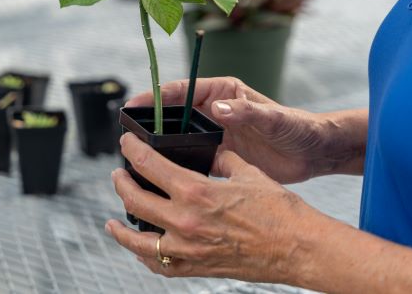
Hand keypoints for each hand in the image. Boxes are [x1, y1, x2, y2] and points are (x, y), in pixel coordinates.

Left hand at [107, 133, 317, 282]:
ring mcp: (188, 249)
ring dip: (121, 229)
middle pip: (135, 200)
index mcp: (196, 192)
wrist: (298, 247)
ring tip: (113, 221)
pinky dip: (145, 257)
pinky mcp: (198, 267)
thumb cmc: (279, 210)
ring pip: (139, 241)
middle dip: (121, 184)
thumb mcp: (247, 172)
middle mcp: (185, 222)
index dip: (131, 151)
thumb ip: (221, 160)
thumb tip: (210, 153)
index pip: (150, 165)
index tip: (124, 145)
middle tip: (118, 175)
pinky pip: (160, 266)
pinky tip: (141, 249)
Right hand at [127, 77, 332, 182]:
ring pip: (178, 139)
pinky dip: (177, 167)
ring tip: (136, 160)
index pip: (182, 91)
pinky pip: (191, 160)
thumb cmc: (298, 128)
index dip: (156, 97)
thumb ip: (247, 112)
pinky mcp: (219, 157)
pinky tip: (161, 182)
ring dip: (160, 148)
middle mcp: (215, 111)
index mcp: (223, 93)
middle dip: (150, 123)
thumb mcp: (273, 119)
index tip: (134, 105)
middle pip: (173, 115)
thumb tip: (220, 109)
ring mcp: (215, 135)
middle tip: (126, 136)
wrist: (314, 153)